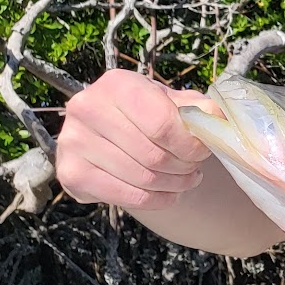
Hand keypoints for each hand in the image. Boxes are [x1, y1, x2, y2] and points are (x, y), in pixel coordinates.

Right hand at [55, 69, 217, 209]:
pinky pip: (127, 196)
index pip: (163, 124)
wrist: (116, 136)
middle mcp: (87, 107)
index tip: (202, 151)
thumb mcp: (177, 104)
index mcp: (117, 84)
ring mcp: (73, 141)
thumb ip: (199, 109)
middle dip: (184, 167)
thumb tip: (214, 117)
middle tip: (194, 168)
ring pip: (142, 178)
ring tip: (185, 179)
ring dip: (174, 185)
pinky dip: (157, 200)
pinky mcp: (70, 173)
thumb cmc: (152, 116)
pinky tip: (168, 193)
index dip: (191, 145)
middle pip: (153, 155)